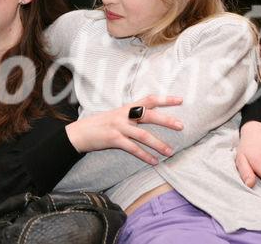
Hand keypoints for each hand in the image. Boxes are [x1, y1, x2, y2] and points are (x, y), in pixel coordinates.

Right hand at [65, 95, 182, 164]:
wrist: (79, 133)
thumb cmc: (99, 125)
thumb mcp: (116, 116)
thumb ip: (131, 115)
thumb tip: (148, 116)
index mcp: (126, 108)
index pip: (149, 99)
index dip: (165, 99)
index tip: (180, 100)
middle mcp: (124, 115)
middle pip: (149, 115)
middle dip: (166, 120)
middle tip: (181, 126)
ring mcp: (118, 127)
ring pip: (143, 135)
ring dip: (158, 144)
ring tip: (170, 152)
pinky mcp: (113, 139)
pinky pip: (133, 148)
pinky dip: (145, 156)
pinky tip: (154, 161)